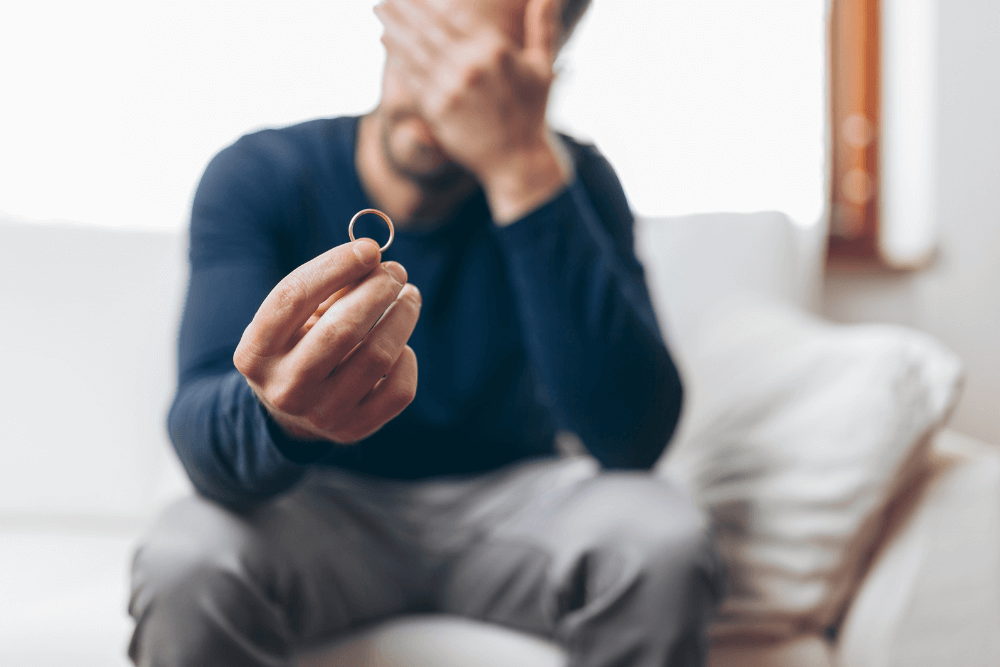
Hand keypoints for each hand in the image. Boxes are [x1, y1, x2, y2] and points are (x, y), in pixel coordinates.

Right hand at [234, 239, 420, 442]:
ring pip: (378, 357)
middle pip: (342, 330)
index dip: (335, 266)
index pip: (292, 298)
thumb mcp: (295, 318)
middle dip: (377, 291)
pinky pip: (398, 390)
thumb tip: (374, 257)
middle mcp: (284, 388)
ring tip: (409, 297)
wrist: (294, 410)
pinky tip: (401, 344)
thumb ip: (327, 286)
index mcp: (254, 353)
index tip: (370, 248)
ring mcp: (321, 414)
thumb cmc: (298, 345)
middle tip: (396, 272)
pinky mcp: (354, 430)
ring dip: (402, 317)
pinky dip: (407, 359)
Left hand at [375, 0, 570, 221]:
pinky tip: (383, 41)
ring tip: (378, 10)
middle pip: (429, 27)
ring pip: (415, 48)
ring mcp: (452, 87)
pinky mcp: (437, 109)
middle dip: (404, 8)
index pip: (454, 15)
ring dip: (393, 27)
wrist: (518, 159)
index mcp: (495, 50)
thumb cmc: (532, 112)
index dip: (430, 1)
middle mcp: (471, 64)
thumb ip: (542, 26)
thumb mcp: (543, 66)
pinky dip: (396, 56)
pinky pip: (412, 76)